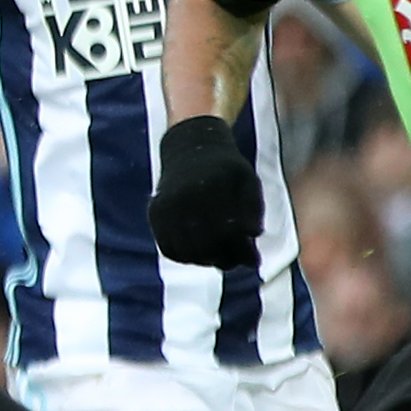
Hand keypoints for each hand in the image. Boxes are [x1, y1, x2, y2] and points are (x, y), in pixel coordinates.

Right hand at [148, 113, 263, 266]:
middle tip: (238, 264)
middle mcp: (185, 196)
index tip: (254, 260)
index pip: (228, 232)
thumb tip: (254, 235)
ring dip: (206, 261)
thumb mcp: (247, 180)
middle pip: (206, 245)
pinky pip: (168, 248)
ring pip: (186, 251)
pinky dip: (185, 257)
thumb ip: (253, 207)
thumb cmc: (226, 169)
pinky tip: (200, 254)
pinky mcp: (155, 213)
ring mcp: (167, 205)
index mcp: (211, 185)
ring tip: (221, 258)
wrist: (190, 147)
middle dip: (226, 260)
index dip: (243, 251)